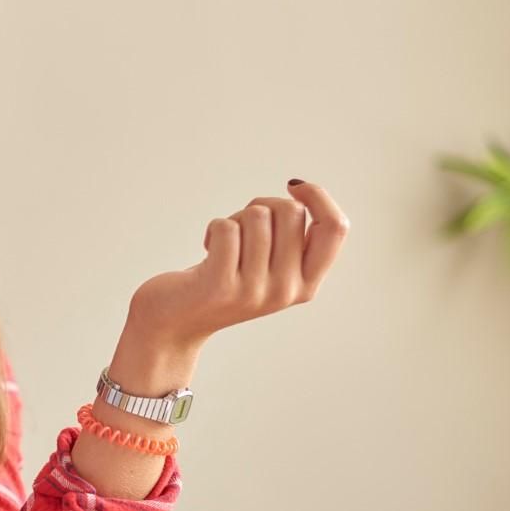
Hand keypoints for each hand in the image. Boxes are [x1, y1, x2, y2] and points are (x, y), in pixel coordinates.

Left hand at [121, 180, 349, 370]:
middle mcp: (286, 291)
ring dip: (235, 219)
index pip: (336, 228)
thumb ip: (292, 240)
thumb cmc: (223, 282)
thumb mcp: (270, 268)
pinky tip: (208, 249)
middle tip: (242, 230)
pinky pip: (226, 227)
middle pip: (290, 212)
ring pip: (257, 216)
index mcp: (306, 285)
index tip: (294, 186)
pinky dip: (214, 228)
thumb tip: (302, 191)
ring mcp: (254, 291)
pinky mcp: (220, 286)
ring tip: (223, 245)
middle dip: (262, 206)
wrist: (173, 324)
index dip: (319, 197)